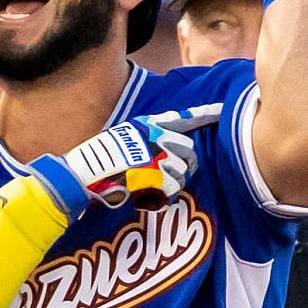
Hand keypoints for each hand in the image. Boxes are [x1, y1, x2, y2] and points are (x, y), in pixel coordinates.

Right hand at [28, 104, 221, 215]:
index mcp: (148, 125)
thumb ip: (143, 139)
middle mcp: (158, 137)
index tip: (220, 111)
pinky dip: (161, 196)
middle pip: (189, 151)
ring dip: (170, 182)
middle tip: (160, 176)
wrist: (86, 174)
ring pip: (183, 172)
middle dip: (181, 164)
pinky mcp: (160, 177)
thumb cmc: (97, 159)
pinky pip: (172, 189)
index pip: (182, 118)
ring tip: (148, 186)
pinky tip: (144, 195)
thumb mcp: (121, 138)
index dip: (203, 114)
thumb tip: (161, 145)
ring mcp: (160, 157)